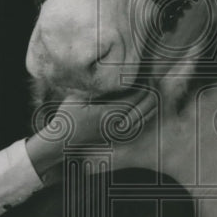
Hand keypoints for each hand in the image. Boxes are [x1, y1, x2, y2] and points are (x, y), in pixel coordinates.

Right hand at [25, 87, 158, 180]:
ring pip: (141, 121)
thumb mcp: (76, 98)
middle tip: (153, 83)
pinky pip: (136, 128)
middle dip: (149, 96)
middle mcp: (114, 126)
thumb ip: (92, 89)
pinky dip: (144, 118)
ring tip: (153, 93)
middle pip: (140, 110)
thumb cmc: (66, 117)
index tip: (146, 78)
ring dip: (149, 106)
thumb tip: (107, 76)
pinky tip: (148, 110)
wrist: (63, 140)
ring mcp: (116, 134)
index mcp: (106, 114)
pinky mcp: (116, 138)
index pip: (132, 101)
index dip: (141, 89)